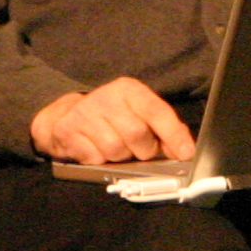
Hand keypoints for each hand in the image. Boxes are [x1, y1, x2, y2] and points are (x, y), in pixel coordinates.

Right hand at [30, 78, 195, 164]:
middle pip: (137, 134)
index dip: (173, 134)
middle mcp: (106, 97)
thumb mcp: (137, 114)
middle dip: (144, 150)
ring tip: (116, 149)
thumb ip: (163, 129)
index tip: (185, 153)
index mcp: (129, 90)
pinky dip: (100, 160)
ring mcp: (85, 113)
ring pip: (115, 150)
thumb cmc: (110, 118)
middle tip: (140, 151)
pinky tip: (96, 150)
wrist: (65, 116)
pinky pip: (95, 158)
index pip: (156, 111)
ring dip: (120, 157)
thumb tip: (184, 150)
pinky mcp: (68, 130)